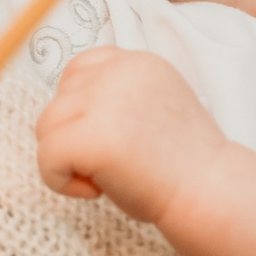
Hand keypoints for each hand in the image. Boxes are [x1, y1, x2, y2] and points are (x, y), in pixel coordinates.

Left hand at [34, 47, 228, 223]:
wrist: (210, 194)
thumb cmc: (181, 164)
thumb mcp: (153, 107)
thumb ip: (117, 95)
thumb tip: (63, 109)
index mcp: (139, 62)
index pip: (79, 69)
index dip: (81, 109)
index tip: (108, 138)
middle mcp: (121, 71)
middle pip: (58, 100)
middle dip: (73, 136)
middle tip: (111, 163)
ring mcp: (106, 101)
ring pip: (46, 127)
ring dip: (66, 159)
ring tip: (103, 177)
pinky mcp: (93, 135)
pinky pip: (46, 157)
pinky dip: (60, 181)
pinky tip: (95, 191)